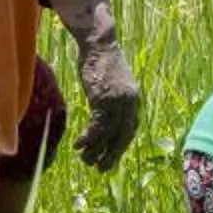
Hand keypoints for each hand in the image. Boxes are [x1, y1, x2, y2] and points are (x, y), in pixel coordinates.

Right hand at [72, 35, 140, 170]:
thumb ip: (114, 96)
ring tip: (86, 161)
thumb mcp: (113, 81)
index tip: (113, 155)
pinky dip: (88, 139)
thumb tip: (107, 108)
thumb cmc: (101, 60)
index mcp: (133, 99)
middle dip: (112, 155)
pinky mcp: (103, 100)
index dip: (121, 145)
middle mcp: (129, 103)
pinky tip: (79, 146)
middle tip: (102, 169)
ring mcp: (117, 102)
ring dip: (96, 151)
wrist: (98, 44)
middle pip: (122, 136)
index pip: (131, 129)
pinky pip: (96, 126)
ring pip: (108, 134)